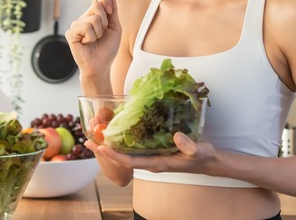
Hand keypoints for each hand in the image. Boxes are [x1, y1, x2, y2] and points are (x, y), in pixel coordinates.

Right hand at [64, 0, 121, 79]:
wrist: (101, 65)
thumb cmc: (107, 49)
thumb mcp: (115, 27)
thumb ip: (113, 10)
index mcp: (93, 14)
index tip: (110, 11)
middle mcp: (83, 17)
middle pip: (97, 7)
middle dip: (105, 22)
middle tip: (102, 34)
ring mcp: (76, 25)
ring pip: (93, 19)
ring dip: (99, 33)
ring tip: (95, 40)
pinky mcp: (70, 33)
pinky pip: (86, 28)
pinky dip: (91, 37)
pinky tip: (87, 43)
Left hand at [86, 132, 217, 174]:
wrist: (207, 161)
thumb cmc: (202, 156)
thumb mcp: (198, 150)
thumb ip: (189, 145)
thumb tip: (177, 136)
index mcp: (157, 164)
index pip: (130, 162)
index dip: (114, 155)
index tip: (100, 147)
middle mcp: (150, 162)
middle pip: (122, 158)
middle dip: (105, 150)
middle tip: (88, 139)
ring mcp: (150, 157)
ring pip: (126, 153)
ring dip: (110, 145)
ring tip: (95, 135)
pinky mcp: (153, 151)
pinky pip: (133, 148)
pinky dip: (122, 141)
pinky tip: (115, 132)